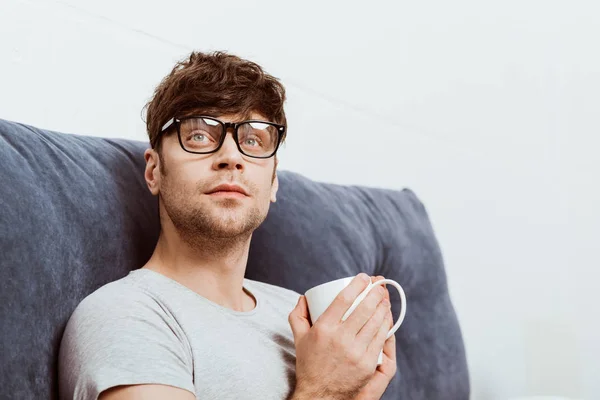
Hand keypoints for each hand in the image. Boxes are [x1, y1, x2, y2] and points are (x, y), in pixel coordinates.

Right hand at [288, 273, 392, 399]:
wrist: (320, 395)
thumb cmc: (310, 365)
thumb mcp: (299, 339)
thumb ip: (298, 315)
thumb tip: (304, 297)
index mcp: (323, 329)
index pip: (344, 299)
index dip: (357, 285)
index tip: (364, 277)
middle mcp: (340, 339)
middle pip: (364, 308)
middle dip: (375, 292)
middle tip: (379, 285)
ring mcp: (356, 352)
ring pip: (376, 322)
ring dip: (383, 306)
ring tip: (384, 299)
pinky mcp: (367, 364)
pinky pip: (381, 339)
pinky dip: (386, 325)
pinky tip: (387, 318)